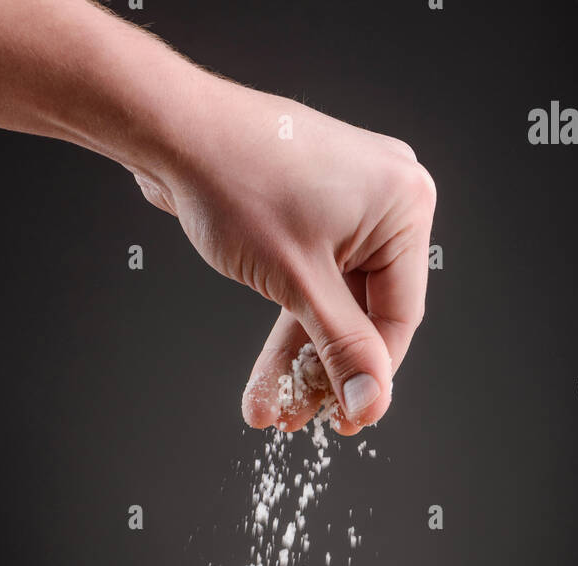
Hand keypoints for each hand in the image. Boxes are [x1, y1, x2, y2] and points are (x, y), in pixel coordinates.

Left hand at [132, 72, 435, 433]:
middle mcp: (385, 202)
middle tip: (300, 419)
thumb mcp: (297, 282)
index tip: (349, 421)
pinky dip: (289, 325)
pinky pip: (311, 283)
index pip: (399, 316)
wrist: (172, 131)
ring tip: (272, 409)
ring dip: (300, 359)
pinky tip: (267, 377)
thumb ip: (342, 347)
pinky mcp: (313, 213)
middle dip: (323, 372)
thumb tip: (371, 402)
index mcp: (405, 206)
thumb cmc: (236, 181)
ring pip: (331, 305)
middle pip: (363, 314)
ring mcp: (348, 206)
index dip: (372, 376)